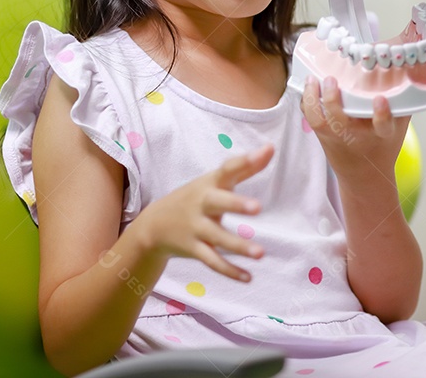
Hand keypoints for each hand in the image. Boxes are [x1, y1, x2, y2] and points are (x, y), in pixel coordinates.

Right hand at [133, 143, 272, 281]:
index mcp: (210, 184)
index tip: (266, 152)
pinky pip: (212, 261)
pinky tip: (249, 277)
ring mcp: (196, 227)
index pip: (227, 169)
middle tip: (257, 207)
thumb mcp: (215, 181)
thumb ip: (244, 167)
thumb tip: (271, 148)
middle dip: (235, 204)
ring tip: (260, 254)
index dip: (245, 161)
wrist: (153, 225)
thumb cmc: (196, 198)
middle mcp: (202, 203)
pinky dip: (229, 271)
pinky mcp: (194, 248)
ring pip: (218, 238)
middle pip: (217, 202)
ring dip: (239, 246)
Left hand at [300, 76, 410, 180]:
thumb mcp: (398, 129)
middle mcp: (355, 137)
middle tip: (332, 80)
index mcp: (379, 135)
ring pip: (318, 120)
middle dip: (333, 100)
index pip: (383, 125)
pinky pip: (310, 119)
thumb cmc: (381, 148)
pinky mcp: (322, 137)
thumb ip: (401, 106)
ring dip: (312, 99)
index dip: (381, 113)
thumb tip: (406, 77)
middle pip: (340, 121)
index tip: (380, 99)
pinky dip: (306, 103)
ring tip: (312, 80)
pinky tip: (308, 87)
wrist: (363, 177)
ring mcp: (335, 137)